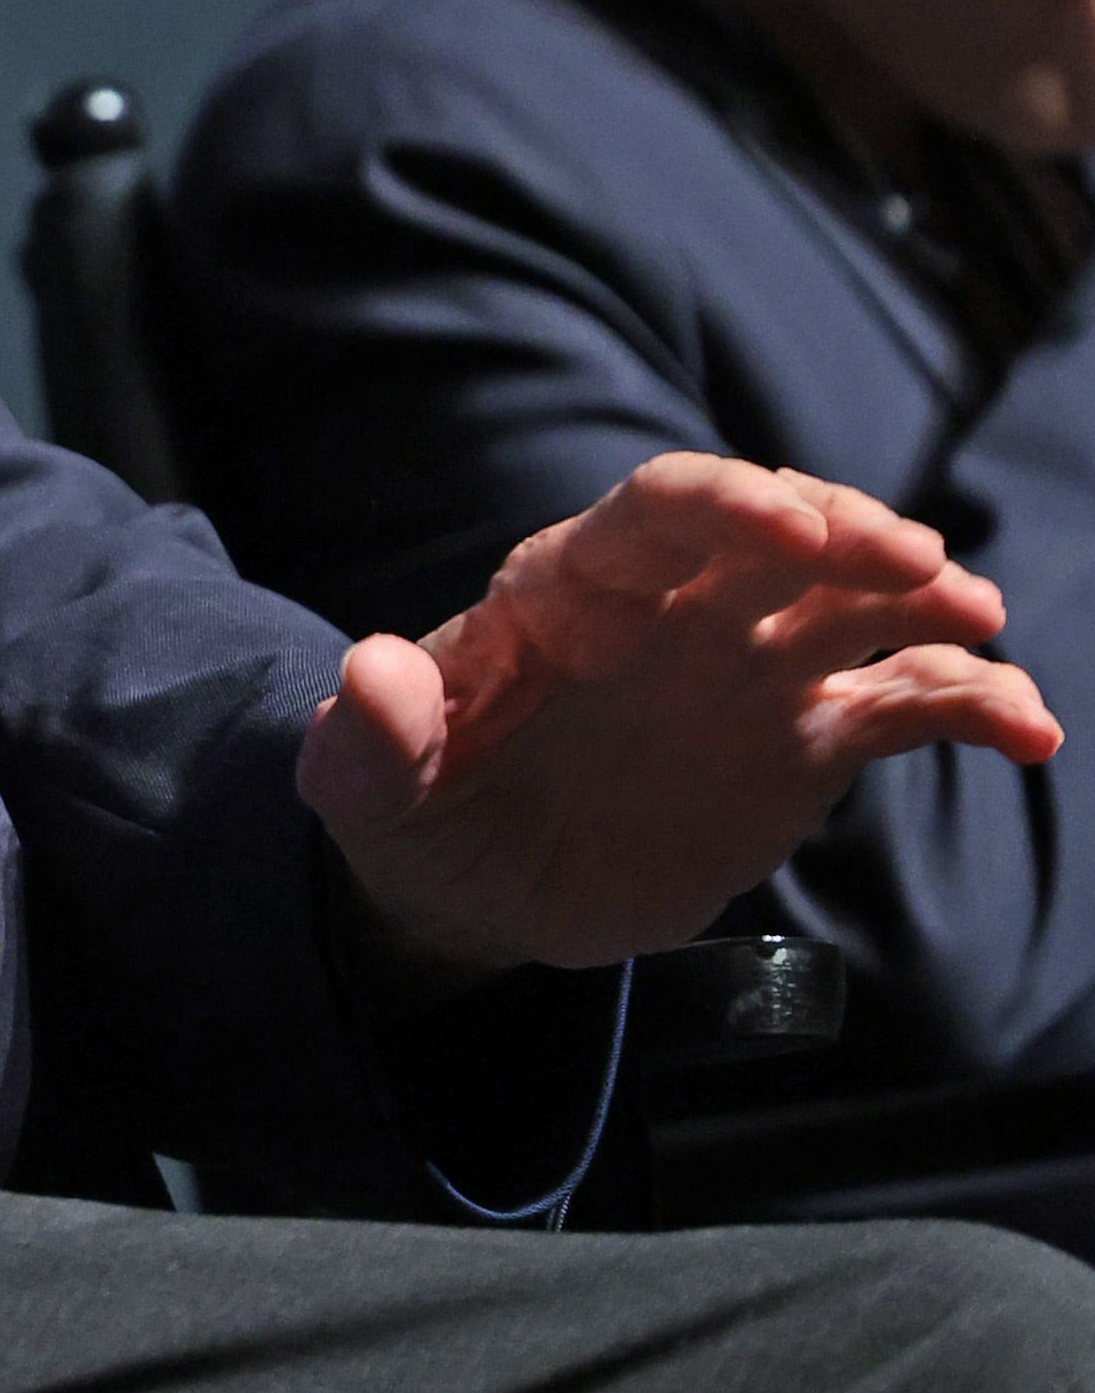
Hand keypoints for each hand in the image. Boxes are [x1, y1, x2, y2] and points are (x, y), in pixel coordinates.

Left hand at [296, 450, 1059, 982]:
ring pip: (857, 601)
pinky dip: (972, 704)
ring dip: (926, 598)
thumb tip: (369, 671)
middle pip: (780, 533)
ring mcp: (750, 666)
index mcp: (570, 591)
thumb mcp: (364, 792)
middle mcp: (677, 607)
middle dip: (851, 533)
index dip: (729, 505)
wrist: (477, 887)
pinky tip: (1031, 732)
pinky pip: (903, 703)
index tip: (795, 529)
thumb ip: (368, 738)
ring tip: (979, 624)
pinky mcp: (803, 739)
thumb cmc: (416, 816)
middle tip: (918, 567)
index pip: (660, 512)